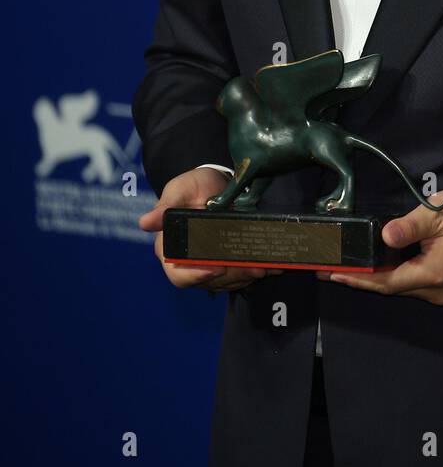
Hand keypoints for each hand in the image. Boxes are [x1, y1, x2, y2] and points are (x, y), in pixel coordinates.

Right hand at [137, 167, 267, 292]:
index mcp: (170, 250)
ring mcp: (210, 266)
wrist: (215, 184)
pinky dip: (258, 270)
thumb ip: (166, 207)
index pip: (178, 275)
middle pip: (210, 282)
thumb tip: (144, 223)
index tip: (216, 268)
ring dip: (249, 275)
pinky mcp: (229, 263)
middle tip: (254, 267)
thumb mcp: (178, 190)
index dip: (196, 276)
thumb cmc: (192, 187)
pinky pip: (242, 274)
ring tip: (268, 266)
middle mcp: (190, 263)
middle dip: (234, 276)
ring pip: (229, 281)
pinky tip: (274, 265)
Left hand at [315, 189, 442, 304]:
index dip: (357, 278)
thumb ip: (409, 226)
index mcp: (434, 274)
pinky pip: (412, 281)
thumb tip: (383, 235)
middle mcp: (436, 290)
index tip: (331, 273)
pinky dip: (391, 273)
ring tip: (346, 264)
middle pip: (390, 287)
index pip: (386, 282)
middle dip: (360, 277)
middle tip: (329, 267)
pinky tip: (375, 262)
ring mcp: (442, 290)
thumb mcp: (440, 213)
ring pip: (400, 285)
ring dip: (375, 276)